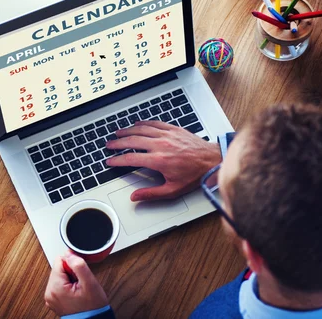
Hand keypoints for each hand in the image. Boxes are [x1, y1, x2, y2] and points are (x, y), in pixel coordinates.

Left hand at [44, 252, 108, 315]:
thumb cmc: (93, 307)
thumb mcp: (90, 283)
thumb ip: (79, 265)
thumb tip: (69, 254)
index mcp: (55, 287)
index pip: (59, 260)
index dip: (72, 265)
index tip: (79, 275)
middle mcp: (49, 293)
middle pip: (58, 268)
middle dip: (71, 272)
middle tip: (80, 284)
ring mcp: (50, 297)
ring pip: (59, 275)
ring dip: (69, 278)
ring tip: (78, 289)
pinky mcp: (54, 300)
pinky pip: (59, 284)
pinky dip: (67, 285)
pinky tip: (75, 292)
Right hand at [106, 120, 220, 200]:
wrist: (212, 161)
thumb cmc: (195, 175)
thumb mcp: (173, 190)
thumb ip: (151, 194)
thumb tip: (135, 197)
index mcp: (158, 160)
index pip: (130, 158)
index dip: (117, 160)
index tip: (110, 161)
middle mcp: (160, 145)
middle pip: (132, 141)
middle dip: (118, 143)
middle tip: (109, 145)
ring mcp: (166, 135)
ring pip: (141, 130)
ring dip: (127, 131)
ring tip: (118, 133)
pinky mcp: (173, 129)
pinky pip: (154, 123)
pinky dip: (143, 123)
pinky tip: (136, 124)